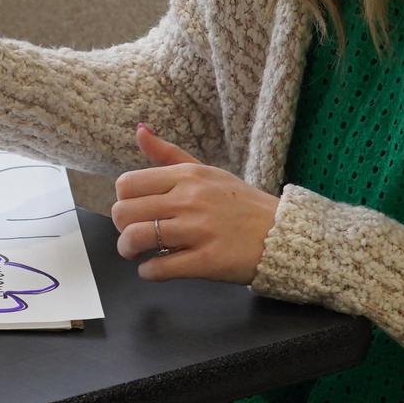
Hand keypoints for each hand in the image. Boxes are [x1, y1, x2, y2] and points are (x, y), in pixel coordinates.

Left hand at [111, 125, 280, 283]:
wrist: (282, 234)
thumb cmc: (240, 204)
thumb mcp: (207, 171)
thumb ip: (168, 154)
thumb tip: (139, 129)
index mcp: (187, 175)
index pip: (127, 184)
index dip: (123, 202)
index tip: (134, 212)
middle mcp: (189, 199)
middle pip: (124, 212)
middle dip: (121, 228)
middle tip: (134, 236)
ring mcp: (198, 230)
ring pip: (136, 238)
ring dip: (129, 251)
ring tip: (139, 254)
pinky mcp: (206, 261)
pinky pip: (158, 268)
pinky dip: (149, 272)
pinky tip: (156, 269)